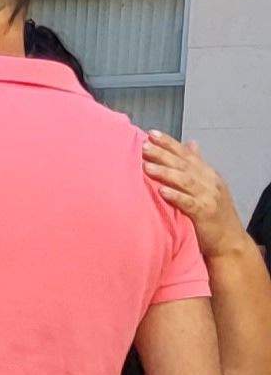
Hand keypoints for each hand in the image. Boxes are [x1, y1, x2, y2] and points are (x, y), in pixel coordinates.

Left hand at [144, 132, 250, 253]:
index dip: (170, 143)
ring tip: (146, 166)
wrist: (229, 241)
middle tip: (145, 146)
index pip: (187, 154)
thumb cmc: (213, 213)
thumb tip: (191, 143)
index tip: (151, 133)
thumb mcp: (207, 185)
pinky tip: (161, 191)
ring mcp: (208, 197)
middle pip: (184, 164)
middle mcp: (209, 182)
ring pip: (185, 181)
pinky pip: (188, 203)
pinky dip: (175, 196)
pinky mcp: (205, 214)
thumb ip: (197, 165)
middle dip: (164, 154)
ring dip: (165, 173)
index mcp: (208, 174)